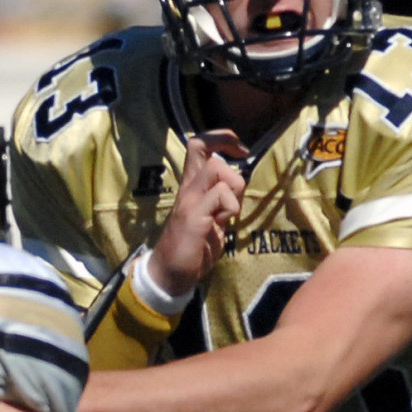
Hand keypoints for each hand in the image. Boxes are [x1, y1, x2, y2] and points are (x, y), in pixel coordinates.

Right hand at [147, 132, 245, 298]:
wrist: (171, 273)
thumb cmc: (194, 246)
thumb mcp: (212, 216)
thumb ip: (222, 199)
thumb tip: (239, 185)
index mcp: (192, 186)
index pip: (199, 145)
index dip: (222, 137)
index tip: (241, 148)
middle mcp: (189, 188)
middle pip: (203, 147)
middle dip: (230, 155)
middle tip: (237, 179)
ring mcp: (190, 201)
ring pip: (217, 169)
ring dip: (233, 188)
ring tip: (226, 212)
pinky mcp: (194, 217)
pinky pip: (221, 197)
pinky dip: (231, 208)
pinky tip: (221, 224)